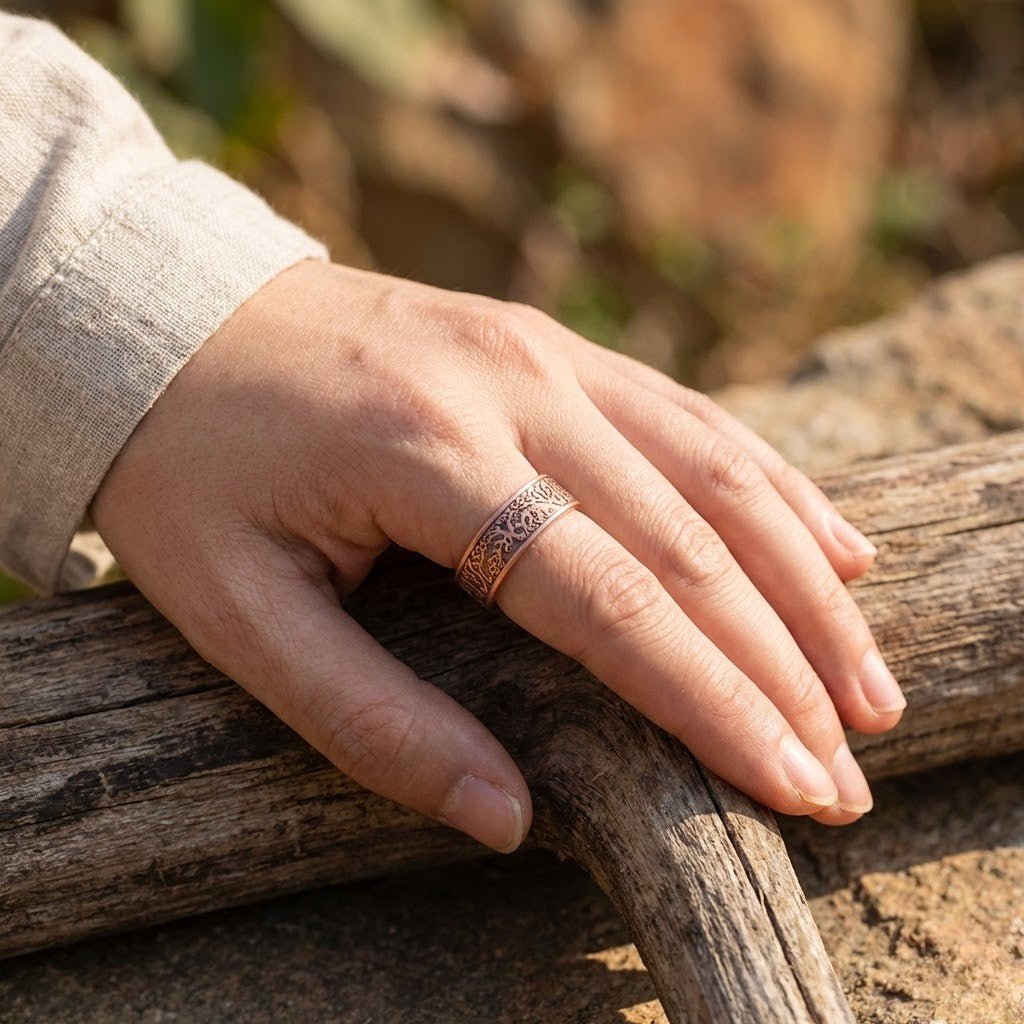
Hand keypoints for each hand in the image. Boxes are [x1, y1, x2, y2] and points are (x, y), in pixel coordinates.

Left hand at [90, 259, 904, 853]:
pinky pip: (687, 416)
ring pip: (717, 469)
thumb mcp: (237, 608)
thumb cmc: (190, 470)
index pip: (611, 599)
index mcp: (432, 455)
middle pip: (689, 540)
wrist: (168, 321)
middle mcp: (515, 386)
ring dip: (802, 582)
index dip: (712, 702)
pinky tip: (828, 547)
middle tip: (851, 763)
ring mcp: (544, 351)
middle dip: (783, 663)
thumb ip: (368, 719)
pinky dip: (769, 487)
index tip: (789, 782)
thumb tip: (505, 816)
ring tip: (867, 678)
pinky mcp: (551, 342)